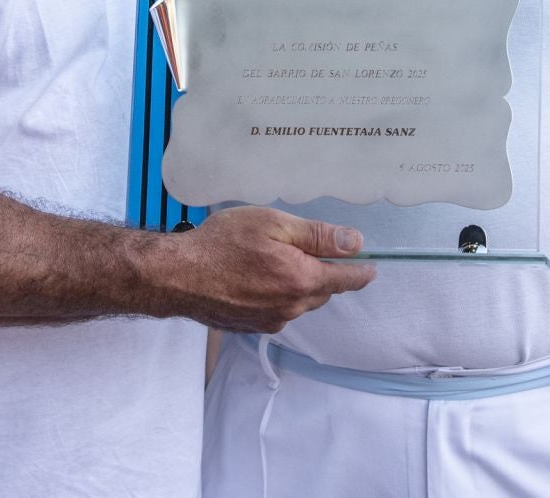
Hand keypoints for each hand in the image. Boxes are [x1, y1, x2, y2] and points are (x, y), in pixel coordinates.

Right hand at [163, 206, 375, 331]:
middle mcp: (291, 307)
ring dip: (296, 284)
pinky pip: (277, 310)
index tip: (372, 268)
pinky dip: (275, 295)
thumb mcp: (274, 224)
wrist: (177, 275)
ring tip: (272, 260)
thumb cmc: (222, 244)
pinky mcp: (251, 327)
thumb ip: (318, 236)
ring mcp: (270, 320)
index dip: (361, 272)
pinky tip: (255, 278)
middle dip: (322, 272)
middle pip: (322, 291)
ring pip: (298, 301)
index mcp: (301, 280)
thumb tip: (355, 243)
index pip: (345, 279)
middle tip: (306, 249)